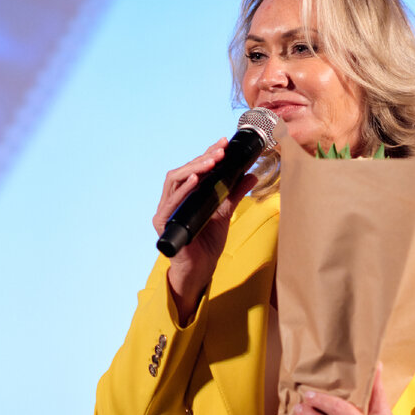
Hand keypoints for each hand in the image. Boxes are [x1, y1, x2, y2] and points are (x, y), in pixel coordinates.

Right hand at [153, 139, 256, 323]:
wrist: (201, 271)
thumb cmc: (207, 244)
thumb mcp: (224, 214)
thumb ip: (234, 194)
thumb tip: (250, 175)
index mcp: (185, 195)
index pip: (194, 168)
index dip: (206, 154)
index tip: (223, 144)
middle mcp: (172, 200)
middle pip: (183, 171)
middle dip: (202, 158)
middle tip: (220, 151)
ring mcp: (166, 211)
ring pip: (174, 181)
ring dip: (193, 168)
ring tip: (211, 161)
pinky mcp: (164, 224)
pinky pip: (171, 203)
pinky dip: (183, 190)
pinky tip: (194, 180)